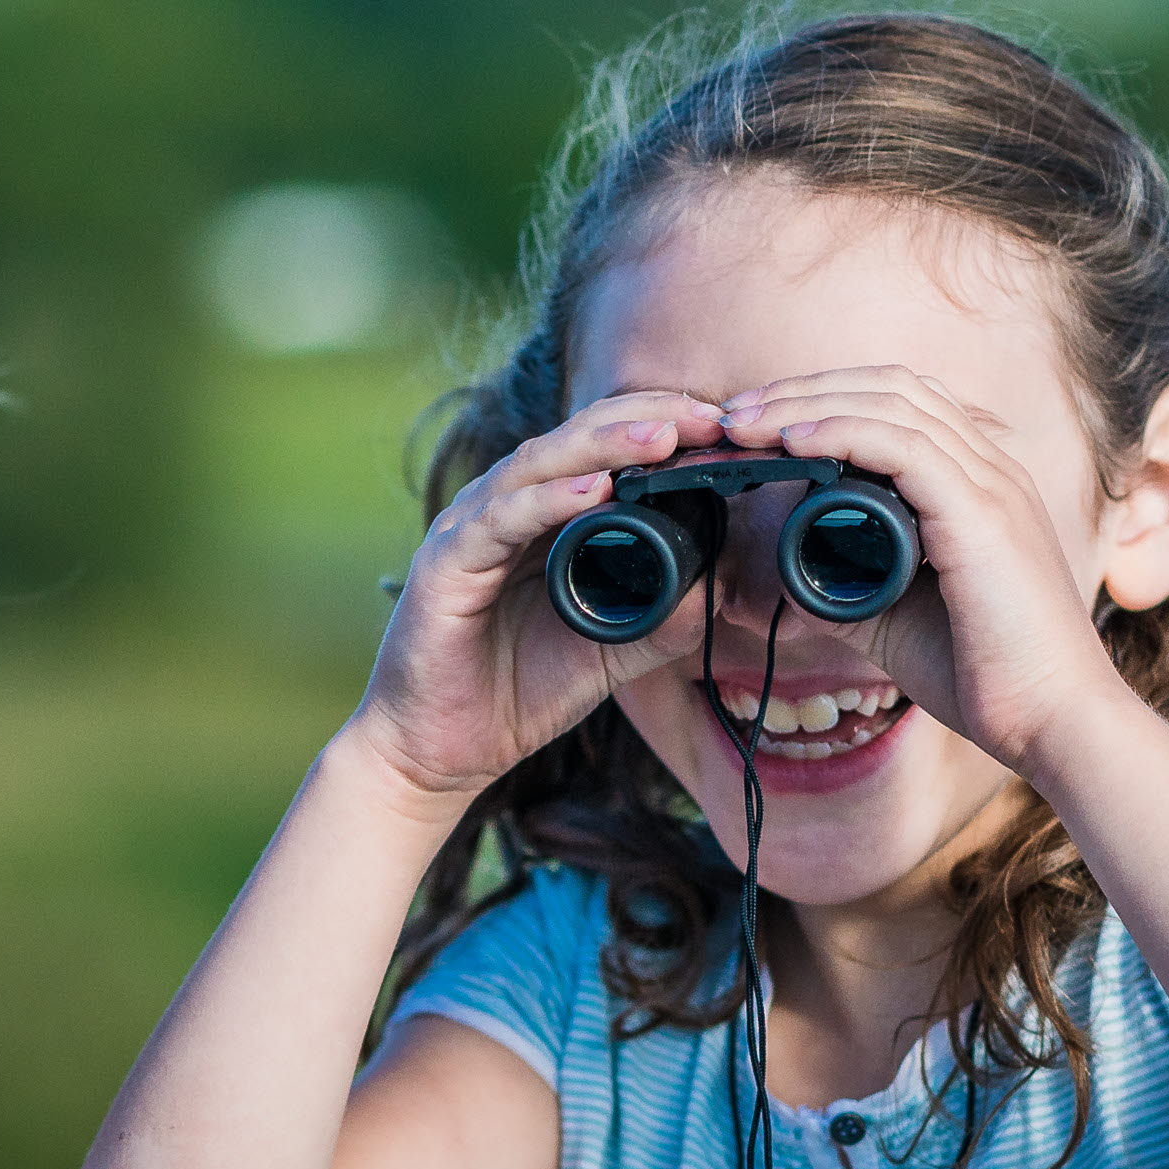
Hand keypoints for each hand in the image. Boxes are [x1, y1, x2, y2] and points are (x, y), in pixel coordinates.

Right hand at [341, 389, 724, 802]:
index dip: (665, 429)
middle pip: (578, 438)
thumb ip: (660, 621)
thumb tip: (718, 590)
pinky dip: (548, 501)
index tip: (728, 430)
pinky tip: (595, 490)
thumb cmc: (515, 691)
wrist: (440, 750)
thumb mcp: (608, 652)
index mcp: (543, 517)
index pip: (605, 449)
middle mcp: (505, 507)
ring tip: (664, 436)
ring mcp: (471, 529)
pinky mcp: (444, 563)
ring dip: (605, 444)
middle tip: (713, 418)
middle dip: (647, 419)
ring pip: (541, 464)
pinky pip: (501, 520)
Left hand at [712, 367, 1136, 778]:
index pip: (902, 405)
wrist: (1052, 722)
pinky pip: (903, 447)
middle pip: (890, 388)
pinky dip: (840, 432)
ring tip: (743, 423)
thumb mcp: (897, 619)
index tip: (759, 426)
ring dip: (807, 404)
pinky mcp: (983, 514)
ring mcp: (992, 485)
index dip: (827, 400)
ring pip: (892, 405)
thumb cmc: (986, 676)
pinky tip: (792, 440)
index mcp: (980, 484)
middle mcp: (992, 469)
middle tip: (735, 415)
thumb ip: (851, 585)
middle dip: (804, 390)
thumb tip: (790, 575)